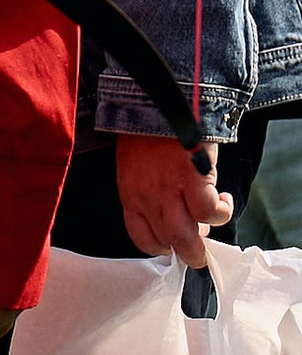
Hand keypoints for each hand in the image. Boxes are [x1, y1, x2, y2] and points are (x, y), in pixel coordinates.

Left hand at [113, 130, 230, 269]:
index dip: (159, 245)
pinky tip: (223, 199)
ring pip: (186, 235)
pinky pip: (209, 211)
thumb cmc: (147, 129)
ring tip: (212, 232)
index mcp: (130, 194)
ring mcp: (169, 191)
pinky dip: (220, 212)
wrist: (159, 100)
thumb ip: (149, 188)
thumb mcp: (135, 163)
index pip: (140, 235)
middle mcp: (146, 198)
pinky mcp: (193, 180)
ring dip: (202, 243)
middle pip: (165, 241)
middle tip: (197, 253)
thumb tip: (173, 207)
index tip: (170, 244)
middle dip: (185, 253)